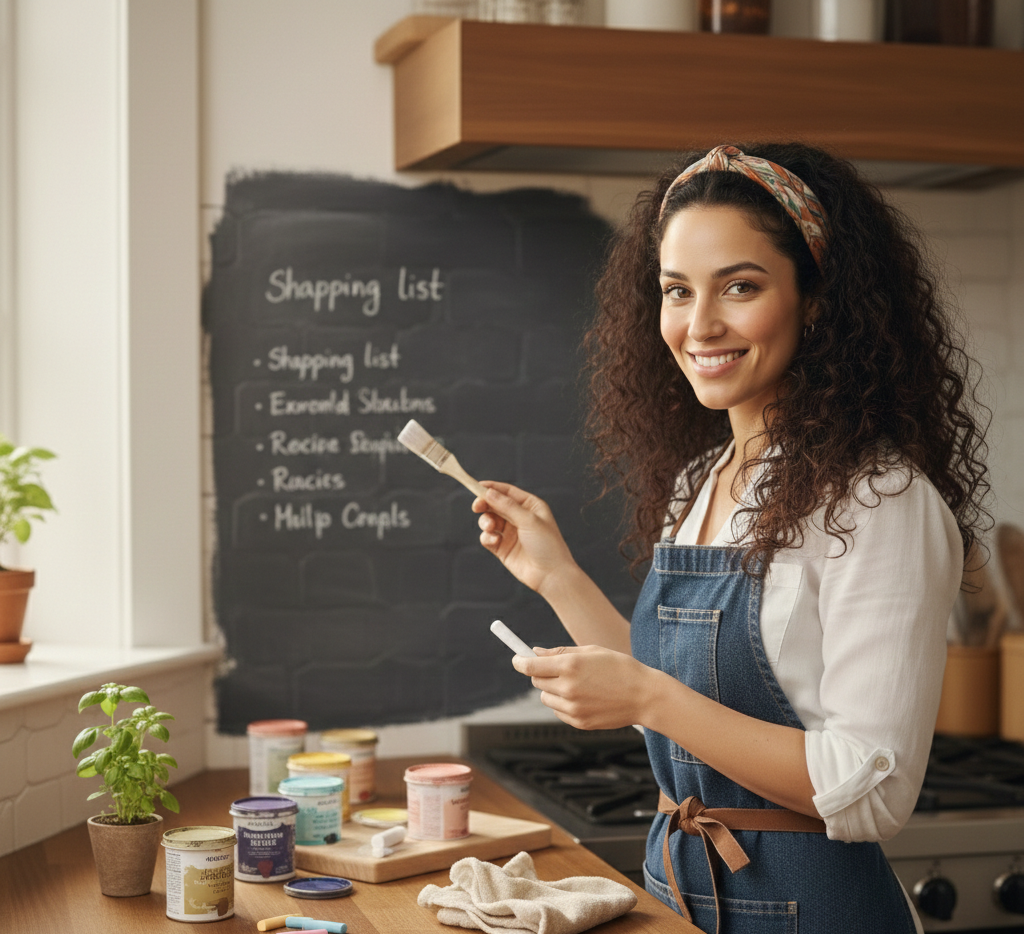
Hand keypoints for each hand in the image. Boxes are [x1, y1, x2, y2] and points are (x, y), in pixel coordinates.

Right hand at [472, 482, 576, 594]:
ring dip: (486, 521)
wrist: (551, 575)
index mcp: (530, 506)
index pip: (507, 492)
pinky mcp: (503, 548)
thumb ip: (507, 506)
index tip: (477, 486)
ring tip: (490, 527)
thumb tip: (489, 493)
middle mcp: (519, 518)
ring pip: (489, 520)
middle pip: (495, 505)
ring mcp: (510, 533)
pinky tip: (495, 540)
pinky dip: (488, 537)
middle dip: (484, 505)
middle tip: (476, 507)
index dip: (492, 488)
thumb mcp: (529, 520)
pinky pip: (488, 537)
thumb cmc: (547, 545)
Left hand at [512, 645, 660, 730]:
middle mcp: (568, 688)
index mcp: (570, 666)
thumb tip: (534, 652)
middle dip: (541, 674)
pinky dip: (564, 704)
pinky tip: (585, 697)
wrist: (645, 696)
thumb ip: (560, 652)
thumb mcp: (591, 651)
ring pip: (546, 698)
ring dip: (553, 690)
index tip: (517, 659)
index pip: (531, 666)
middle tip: (557, 669)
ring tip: (577, 684)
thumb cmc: (620, 667)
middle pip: (536, 682)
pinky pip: (559, 712)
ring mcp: (573, 708)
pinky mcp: (579, 722)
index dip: (520, 661)